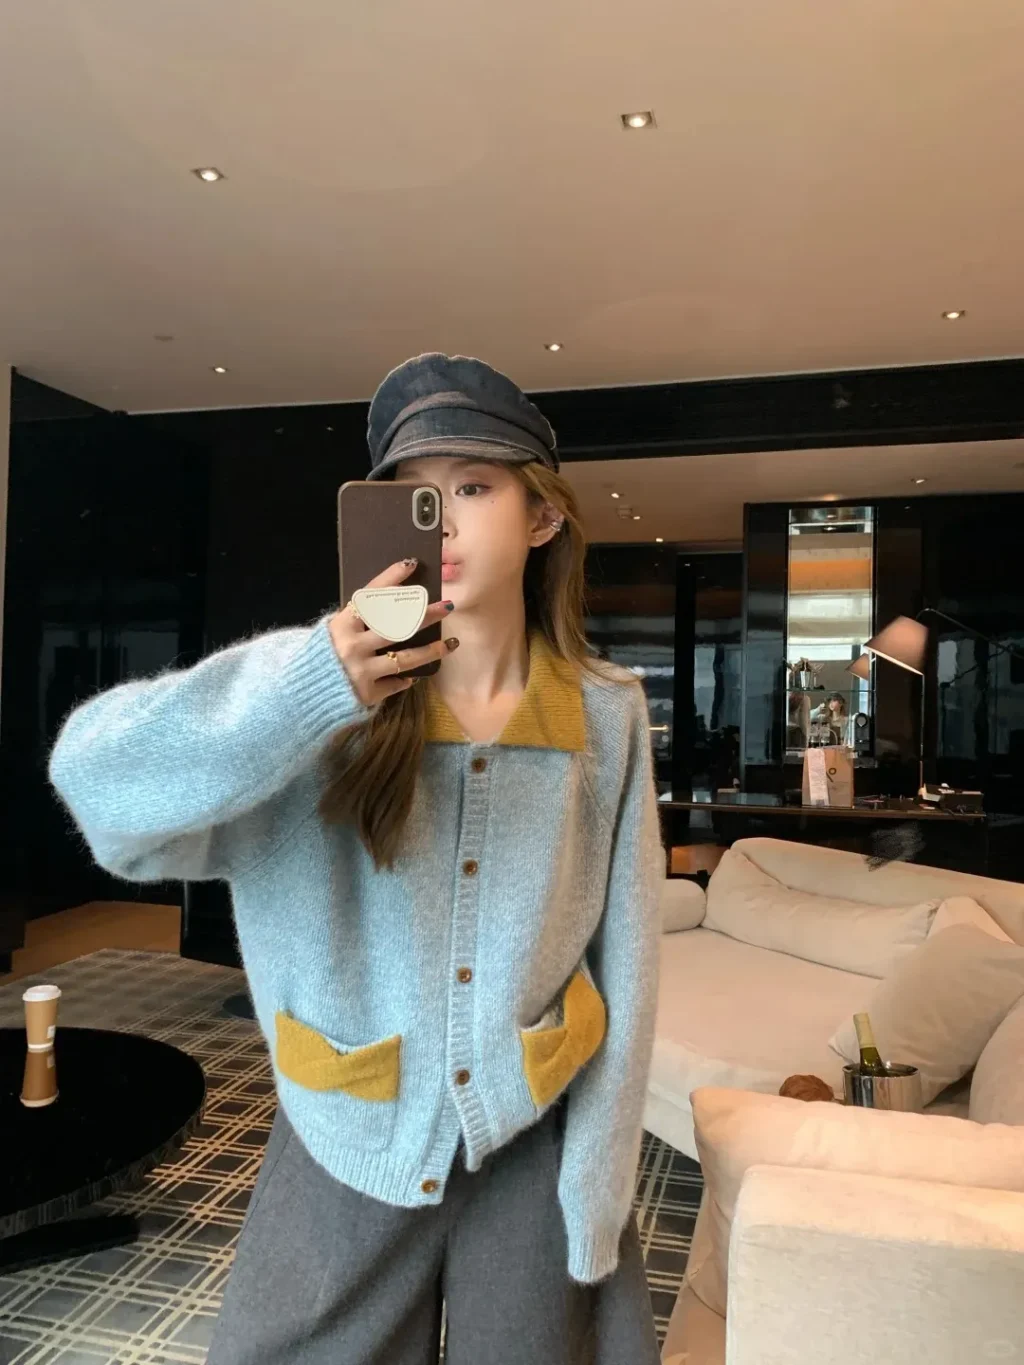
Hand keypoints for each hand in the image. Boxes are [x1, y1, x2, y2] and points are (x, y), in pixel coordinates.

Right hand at [328, 559, 455, 705]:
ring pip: (406, 658)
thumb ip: (355, 622)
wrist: (301, 696)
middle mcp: (353, 645)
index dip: (391, 578)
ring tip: (450, 644)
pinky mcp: (368, 693)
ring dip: (431, 650)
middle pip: (397, 625)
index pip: (371, 595)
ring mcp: (361, 670)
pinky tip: (413, 676)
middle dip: (425, 614)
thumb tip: (388, 604)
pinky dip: (405, 679)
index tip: (411, 564)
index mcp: (342, 624)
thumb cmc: (319, 658)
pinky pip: (396, 683)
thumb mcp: (331, 633)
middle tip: (447, 606)